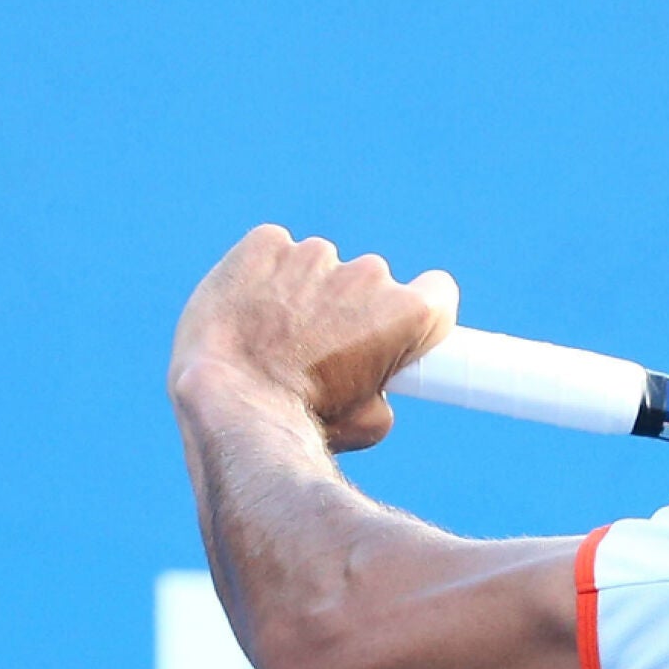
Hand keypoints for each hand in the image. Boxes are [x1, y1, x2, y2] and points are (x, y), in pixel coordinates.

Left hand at [169, 224, 458, 452]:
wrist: (231, 404)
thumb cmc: (303, 422)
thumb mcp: (370, 424)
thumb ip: (385, 390)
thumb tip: (373, 386)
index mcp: (408, 313)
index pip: (437, 292)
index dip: (417, 315)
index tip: (396, 333)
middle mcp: (368, 274)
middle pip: (371, 283)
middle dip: (352, 310)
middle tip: (322, 352)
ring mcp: (315, 255)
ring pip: (319, 267)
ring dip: (306, 293)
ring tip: (274, 339)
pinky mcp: (265, 244)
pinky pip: (273, 252)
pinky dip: (264, 275)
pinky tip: (248, 311)